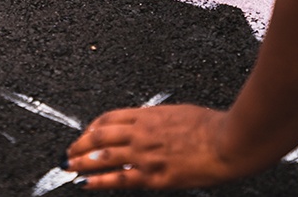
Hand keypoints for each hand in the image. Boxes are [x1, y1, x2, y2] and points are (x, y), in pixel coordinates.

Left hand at [64, 105, 244, 189]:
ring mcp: (145, 155)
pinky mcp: (153, 176)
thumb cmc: (214, 126)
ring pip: (103, 157)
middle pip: (100, 137)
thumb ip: (159, 120)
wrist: (229, 142)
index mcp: (148, 115)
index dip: (92, 127)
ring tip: (68, 168)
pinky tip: (86, 183)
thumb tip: (147, 125)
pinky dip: (98, 181)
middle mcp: (141, 133)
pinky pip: (119, 180)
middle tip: (68, 152)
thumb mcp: (180, 112)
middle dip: (80, 145)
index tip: (85, 133)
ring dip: (82, 162)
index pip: (109, 118)